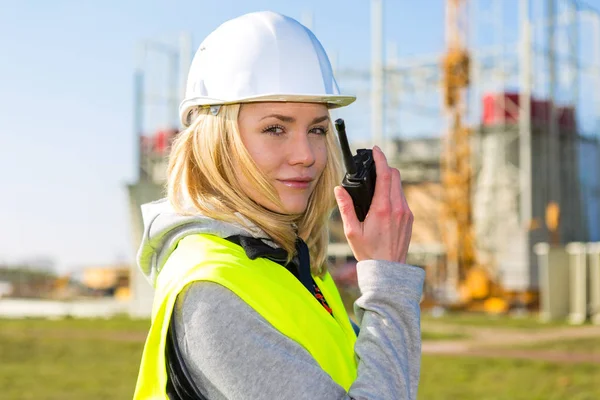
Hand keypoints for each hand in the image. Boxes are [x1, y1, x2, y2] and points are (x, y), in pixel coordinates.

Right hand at [334, 146, 412, 262]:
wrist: (388, 271)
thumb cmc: (368, 253)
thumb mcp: (352, 231)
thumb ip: (346, 208)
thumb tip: (339, 190)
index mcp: (383, 209)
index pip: (385, 175)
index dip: (381, 159)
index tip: (375, 150)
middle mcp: (398, 208)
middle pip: (395, 176)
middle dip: (385, 167)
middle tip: (373, 166)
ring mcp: (406, 213)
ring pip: (400, 186)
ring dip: (389, 180)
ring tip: (376, 184)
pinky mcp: (409, 218)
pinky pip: (402, 198)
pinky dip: (393, 193)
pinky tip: (383, 200)